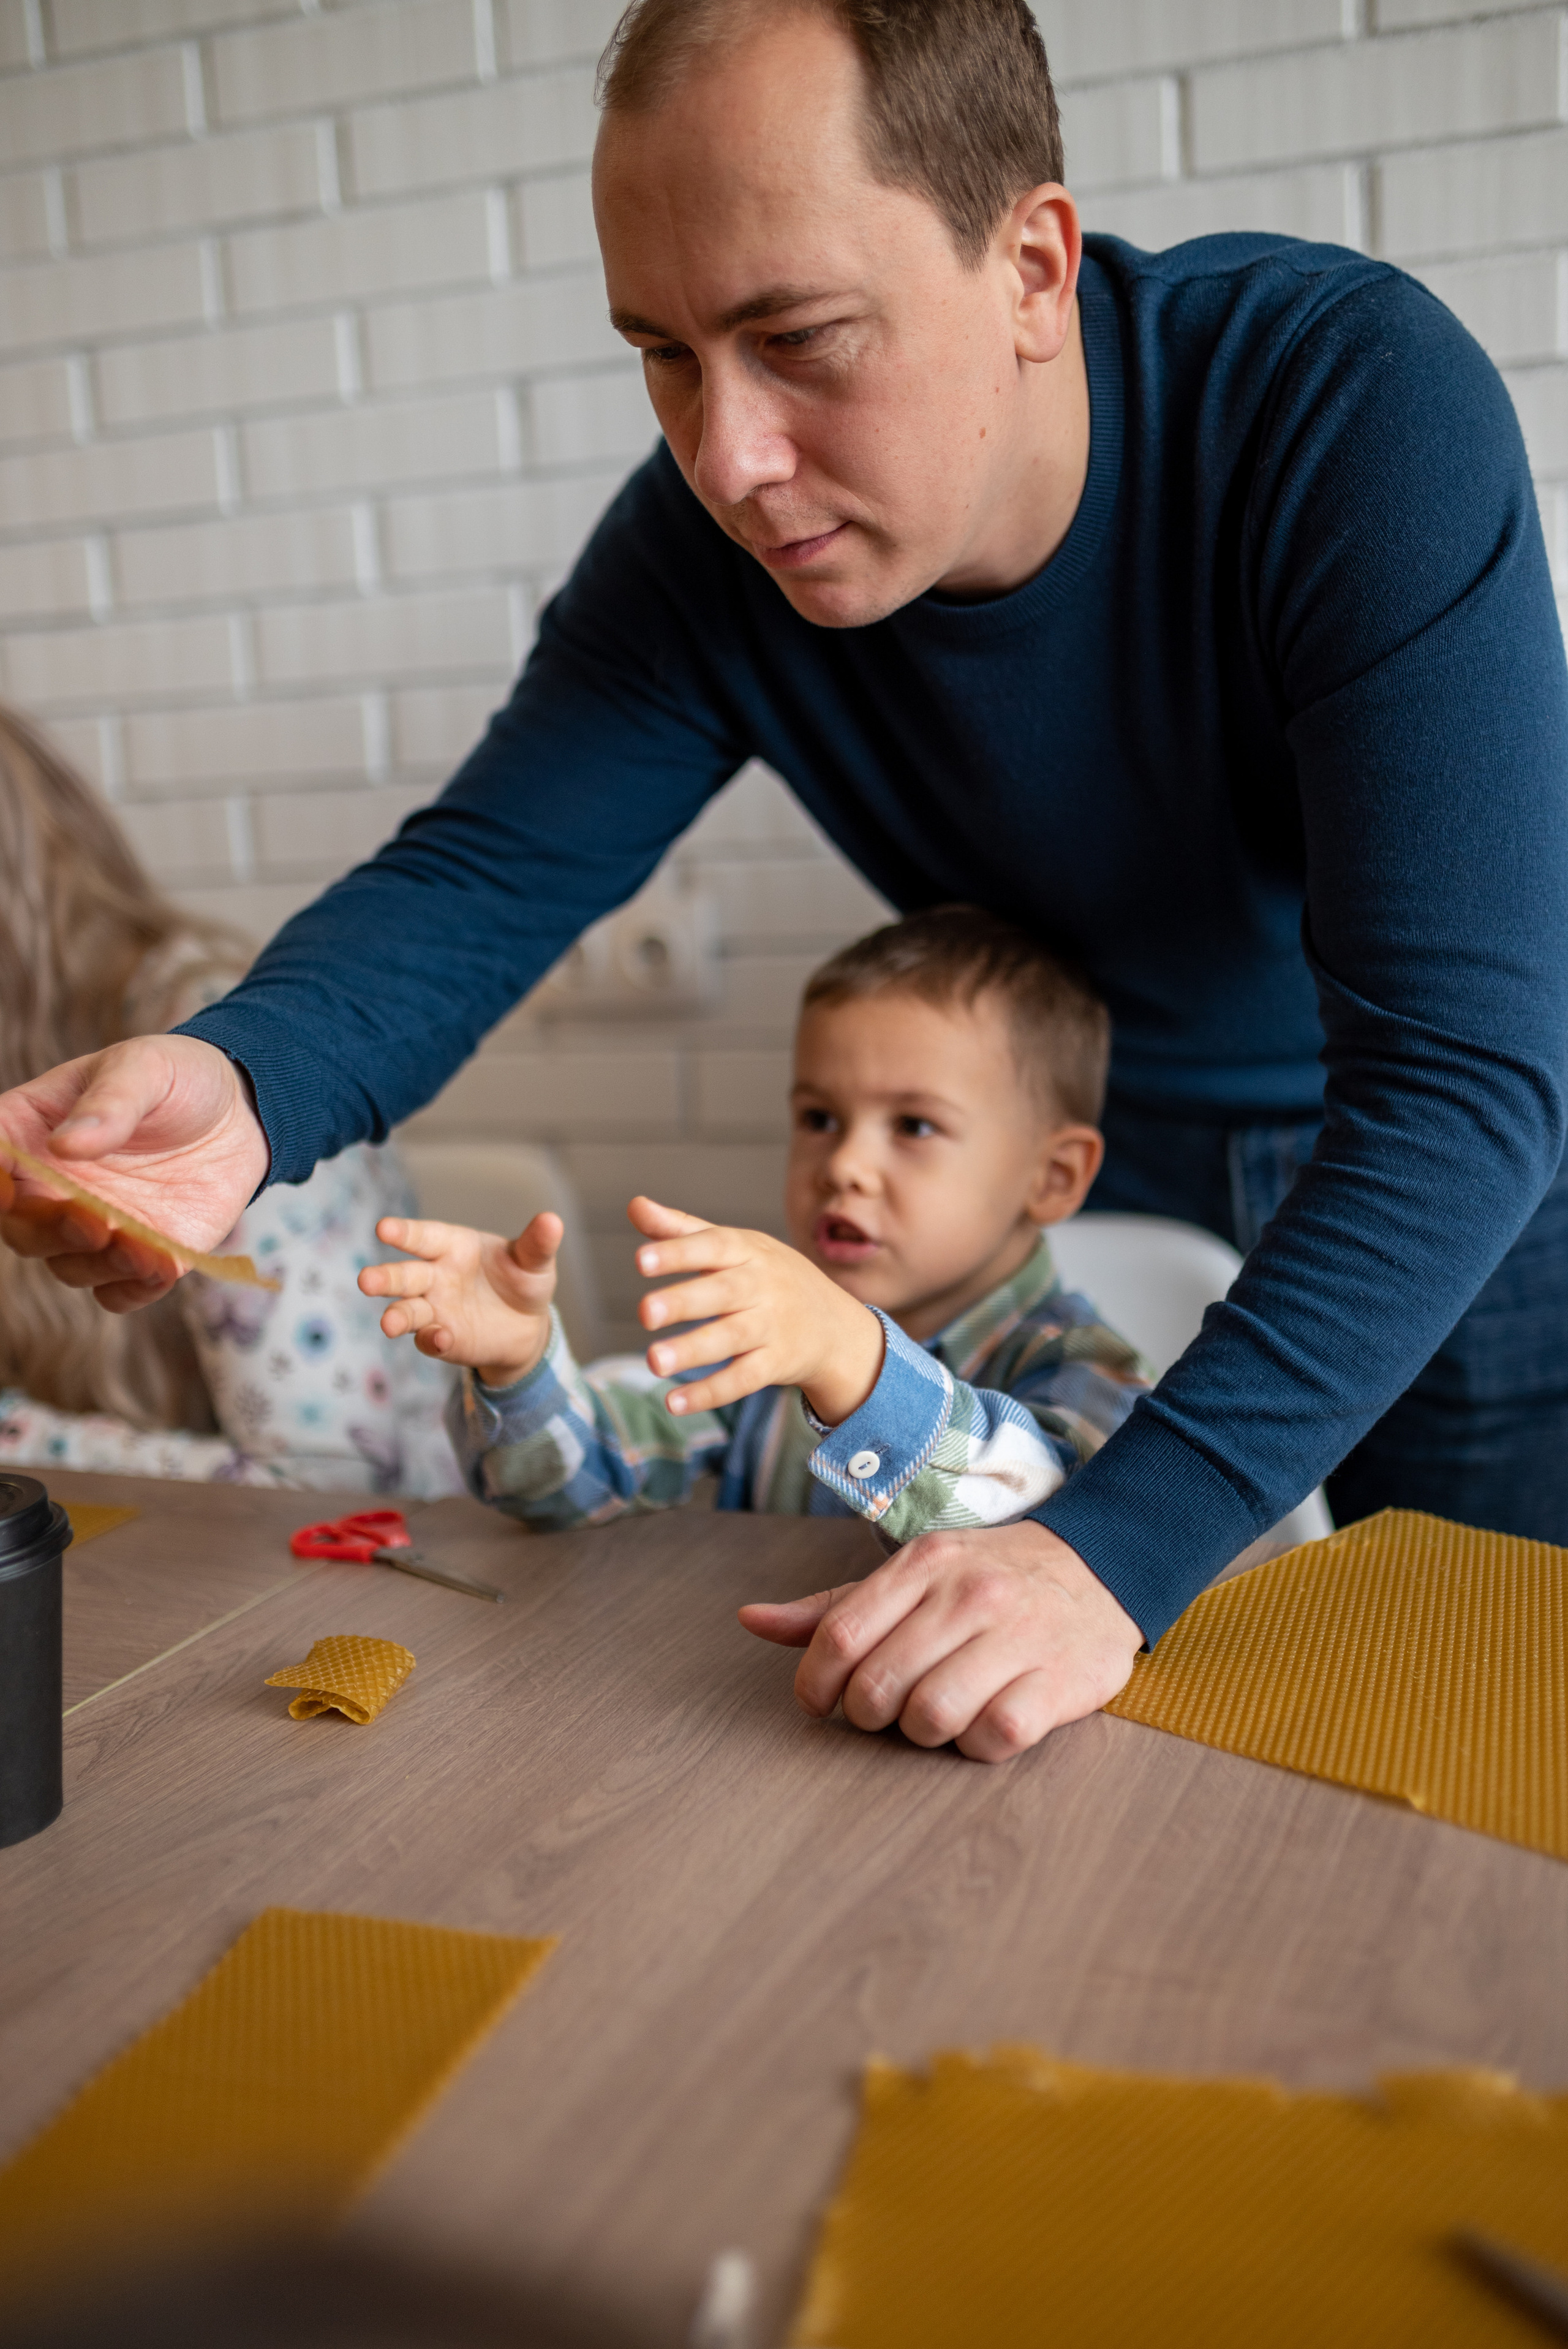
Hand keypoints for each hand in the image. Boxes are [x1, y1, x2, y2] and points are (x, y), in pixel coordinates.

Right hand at [0, 1036, 269, 1312]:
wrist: (237, 1112)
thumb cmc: (175, 1077)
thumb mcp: (144, 1068)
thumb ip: (108, 1102)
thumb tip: (65, 1144)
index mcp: (29, 1132)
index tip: (5, 1188)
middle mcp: (49, 1188)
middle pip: (22, 1225)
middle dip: (47, 1230)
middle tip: (87, 1221)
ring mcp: (91, 1226)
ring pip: (69, 1264)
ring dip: (96, 1263)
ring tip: (135, 1247)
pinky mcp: (137, 1255)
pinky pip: (120, 1291)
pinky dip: (133, 1288)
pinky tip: (159, 1270)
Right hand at [359, 1211, 563, 1385]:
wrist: (526, 1326)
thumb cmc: (522, 1281)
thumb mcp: (534, 1264)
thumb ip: (538, 1245)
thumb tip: (553, 1220)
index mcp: (452, 1246)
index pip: (423, 1237)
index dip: (403, 1233)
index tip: (382, 1228)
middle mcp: (435, 1275)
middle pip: (404, 1275)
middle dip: (385, 1278)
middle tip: (366, 1280)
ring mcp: (434, 1308)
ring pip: (407, 1310)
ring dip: (396, 1316)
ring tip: (388, 1324)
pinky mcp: (440, 1338)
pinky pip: (428, 1339)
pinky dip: (432, 1339)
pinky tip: (441, 1338)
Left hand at [630, 1194, 884, 1422]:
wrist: (836, 1326)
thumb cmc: (770, 1277)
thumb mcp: (736, 1246)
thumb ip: (683, 1230)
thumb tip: (635, 1205)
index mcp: (749, 1251)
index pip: (714, 1246)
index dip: (678, 1252)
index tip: (641, 1261)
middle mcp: (763, 1286)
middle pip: (723, 1293)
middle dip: (685, 1301)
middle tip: (645, 1312)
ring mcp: (773, 1326)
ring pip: (733, 1338)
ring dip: (693, 1350)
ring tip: (653, 1362)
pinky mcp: (778, 1363)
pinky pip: (744, 1379)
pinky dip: (711, 1392)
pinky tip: (674, 1402)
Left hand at [739, 1520, 1142, 1761]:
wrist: (1102, 1568)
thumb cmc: (989, 1580)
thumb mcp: (915, 1575)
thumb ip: (835, 1607)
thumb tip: (751, 1620)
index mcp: (923, 1563)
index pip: (839, 1636)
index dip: (816, 1684)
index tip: (821, 1701)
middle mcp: (969, 1594)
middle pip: (878, 1686)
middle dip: (869, 1713)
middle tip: (887, 1708)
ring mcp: (1018, 1637)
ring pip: (930, 1716)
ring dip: (922, 1731)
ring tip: (937, 1712)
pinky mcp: (1060, 1682)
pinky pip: (992, 1737)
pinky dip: (977, 1744)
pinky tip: (983, 1722)